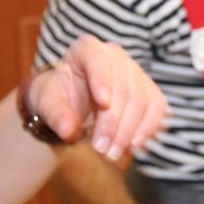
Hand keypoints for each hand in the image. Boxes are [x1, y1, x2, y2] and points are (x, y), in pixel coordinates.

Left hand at [30, 35, 167, 160]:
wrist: (70, 100)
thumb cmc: (56, 96)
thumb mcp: (46, 102)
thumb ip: (55, 114)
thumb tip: (69, 131)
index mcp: (86, 49)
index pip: (96, 60)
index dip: (102, 80)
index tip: (103, 103)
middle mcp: (115, 55)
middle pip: (122, 88)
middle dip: (113, 123)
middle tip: (100, 150)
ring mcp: (135, 71)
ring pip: (142, 100)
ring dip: (129, 131)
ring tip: (112, 154)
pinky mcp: (149, 89)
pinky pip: (157, 107)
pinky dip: (149, 128)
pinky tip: (135, 145)